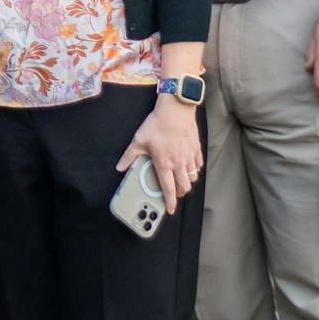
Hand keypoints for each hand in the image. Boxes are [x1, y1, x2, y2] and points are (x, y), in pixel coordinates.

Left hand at [117, 96, 202, 213]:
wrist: (175, 110)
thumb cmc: (157, 124)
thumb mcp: (138, 140)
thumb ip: (129, 156)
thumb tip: (120, 166)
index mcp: (164, 164)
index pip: (168, 189)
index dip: (170, 202)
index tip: (170, 209)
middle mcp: (179, 163)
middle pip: (184, 187)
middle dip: (180, 194)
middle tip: (175, 193)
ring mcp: (189, 156)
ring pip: (193, 177)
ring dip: (188, 182)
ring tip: (181, 181)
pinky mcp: (196, 148)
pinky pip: (198, 164)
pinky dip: (195, 169)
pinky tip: (190, 167)